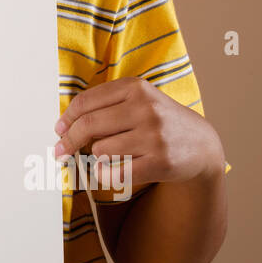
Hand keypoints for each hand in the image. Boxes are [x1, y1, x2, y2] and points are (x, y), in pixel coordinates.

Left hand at [52, 77, 222, 189]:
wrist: (203, 145)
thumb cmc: (160, 122)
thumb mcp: (139, 100)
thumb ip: (106, 104)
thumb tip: (64, 123)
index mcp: (136, 88)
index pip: (86, 102)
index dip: (66, 118)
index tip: (59, 130)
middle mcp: (145, 108)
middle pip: (88, 125)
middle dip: (68, 140)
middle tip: (59, 151)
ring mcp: (154, 135)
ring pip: (100, 150)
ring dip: (95, 157)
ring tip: (107, 156)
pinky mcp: (160, 161)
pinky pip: (116, 172)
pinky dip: (104, 174)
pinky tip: (106, 172)